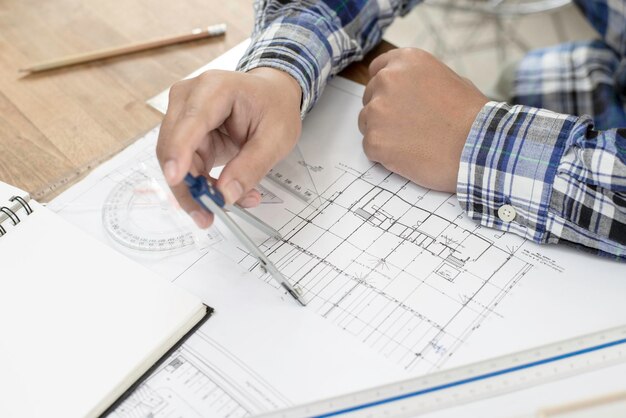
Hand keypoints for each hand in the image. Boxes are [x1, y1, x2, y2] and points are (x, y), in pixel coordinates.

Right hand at [156, 68, 301, 227]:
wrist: (271, 94)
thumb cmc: (274, 106)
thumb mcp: (276, 138)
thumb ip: (251, 166)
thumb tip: (225, 194)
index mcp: (215, 88)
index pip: (190, 122)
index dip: (179, 152)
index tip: (175, 178)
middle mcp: (188, 98)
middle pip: (173, 148)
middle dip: (189, 186)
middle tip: (208, 215)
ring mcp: (182, 115)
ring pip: (175, 163)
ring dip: (198, 190)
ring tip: (228, 204)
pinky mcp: (184, 134)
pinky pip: (185, 168)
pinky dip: (202, 185)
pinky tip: (225, 192)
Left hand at [358, 48, 487, 192]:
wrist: (477, 148)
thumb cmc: (471, 117)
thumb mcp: (450, 79)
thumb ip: (420, 80)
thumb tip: (409, 89)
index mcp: (406, 61)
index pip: (378, 69)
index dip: (385, 88)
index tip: (394, 100)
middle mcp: (387, 80)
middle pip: (370, 97)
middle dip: (385, 111)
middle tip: (409, 127)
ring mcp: (377, 111)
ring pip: (367, 123)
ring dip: (383, 132)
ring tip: (412, 142)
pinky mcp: (374, 140)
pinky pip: (371, 148)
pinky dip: (385, 154)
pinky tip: (409, 155)